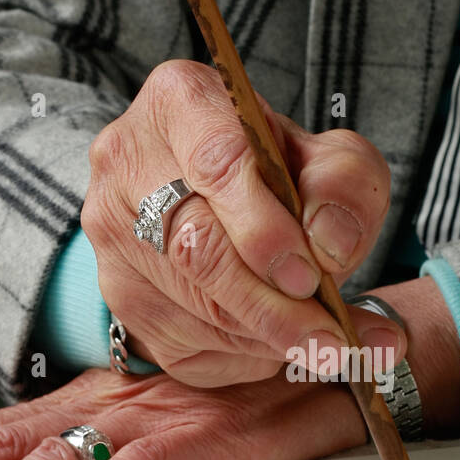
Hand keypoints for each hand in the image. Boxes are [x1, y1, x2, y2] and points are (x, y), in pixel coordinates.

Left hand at [0, 368, 367, 459]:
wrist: (336, 359)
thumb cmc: (257, 396)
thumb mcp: (176, 424)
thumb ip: (124, 449)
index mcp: (103, 402)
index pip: (2, 431)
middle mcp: (118, 404)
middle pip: (7, 447)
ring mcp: (161, 419)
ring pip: (61, 457)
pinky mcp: (211, 436)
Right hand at [82, 60, 405, 384]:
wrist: (212, 200)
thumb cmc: (273, 172)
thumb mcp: (326, 157)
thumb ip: (345, 186)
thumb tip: (331, 245)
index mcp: (180, 103)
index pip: (217, 162)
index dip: (266, 229)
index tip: (311, 274)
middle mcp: (128, 165)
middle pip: (198, 248)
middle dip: (274, 304)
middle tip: (331, 336)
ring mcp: (113, 238)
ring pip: (195, 308)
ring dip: (269, 338)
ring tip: (326, 345)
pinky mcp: (120, 300)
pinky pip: (187, 347)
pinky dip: (246, 356)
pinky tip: (280, 345)